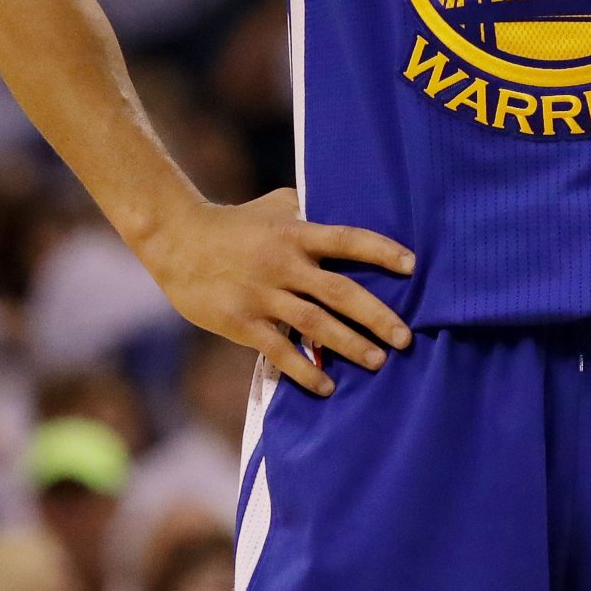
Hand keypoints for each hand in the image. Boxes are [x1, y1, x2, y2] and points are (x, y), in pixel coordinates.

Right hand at [137, 188, 413, 397]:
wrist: (177, 241)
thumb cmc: (235, 223)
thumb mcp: (276, 205)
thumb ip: (311, 211)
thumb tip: (350, 207)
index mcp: (296, 233)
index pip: (348, 240)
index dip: (381, 251)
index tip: (413, 266)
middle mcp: (284, 265)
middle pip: (340, 291)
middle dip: (377, 316)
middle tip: (406, 337)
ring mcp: (263, 295)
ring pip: (316, 325)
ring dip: (350, 345)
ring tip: (378, 362)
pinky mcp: (243, 322)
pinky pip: (280, 351)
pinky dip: (305, 370)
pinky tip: (327, 385)